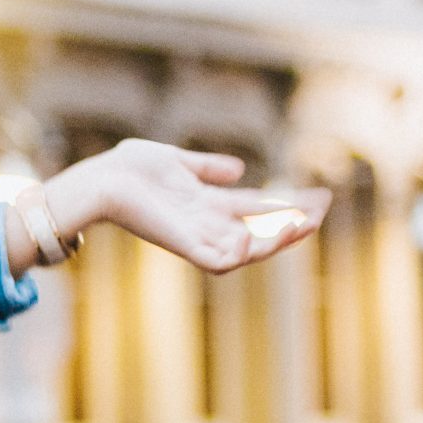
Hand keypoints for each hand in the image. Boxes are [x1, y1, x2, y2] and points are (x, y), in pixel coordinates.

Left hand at [41, 140, 328, 274]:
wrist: (101, 181)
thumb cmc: (129, 169)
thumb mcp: (178, 162)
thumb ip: (208, 168)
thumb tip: (240, 169)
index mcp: (208, 204)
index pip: (258, 208)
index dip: (289, 204)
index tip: (320, 197)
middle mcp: (207, 224)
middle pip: (261, 229)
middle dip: (292, 223)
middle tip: (322, 213)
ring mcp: (196, 237)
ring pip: (247, 250)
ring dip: (276, 241)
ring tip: (303, 226)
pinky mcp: (183, 245)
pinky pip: (218, 261)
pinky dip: (239, 254)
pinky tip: (258, 238)